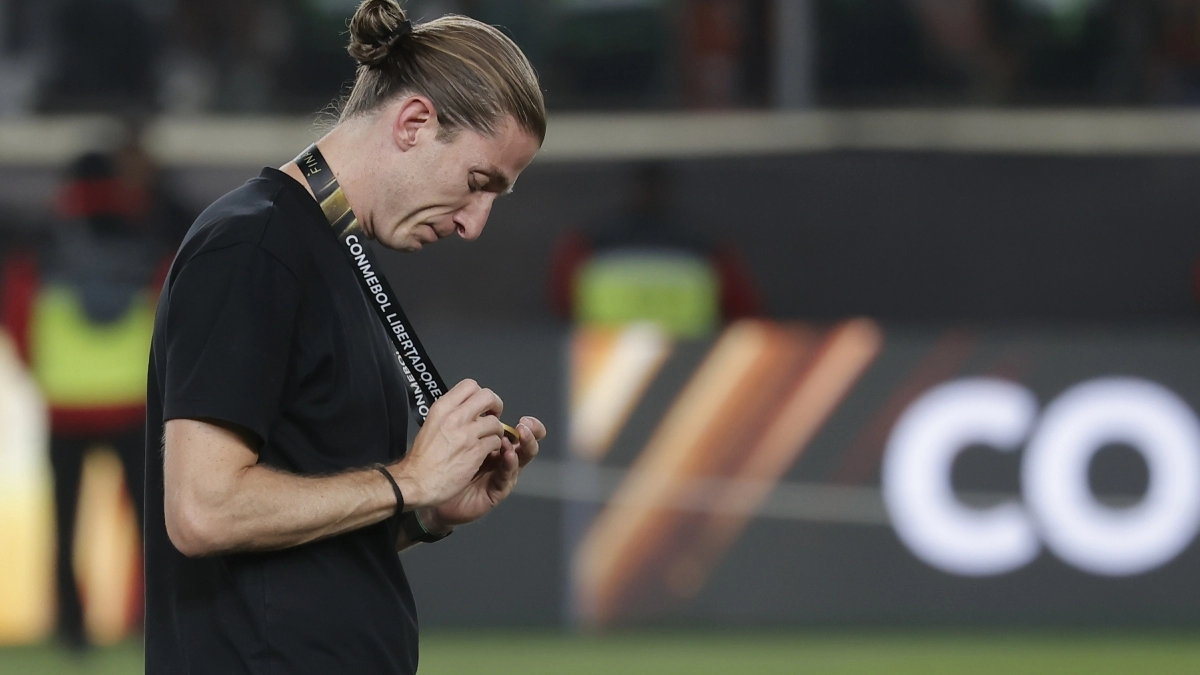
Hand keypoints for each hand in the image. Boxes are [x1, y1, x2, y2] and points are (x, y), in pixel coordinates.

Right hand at [389, 379, 505, 508]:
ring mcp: (466, 434)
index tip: (481, 405)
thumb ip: (448, 415)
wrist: (415, 482)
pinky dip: (495, 447)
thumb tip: (464, 410)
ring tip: (490, 439)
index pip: (469, 385)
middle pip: (487, 396)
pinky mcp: (475, 452)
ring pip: (495, 422)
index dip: (480, 394)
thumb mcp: (430, 425)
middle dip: (495, 405)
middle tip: (493, 416)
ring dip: (496, 431)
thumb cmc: (421, 459)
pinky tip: (487, 452)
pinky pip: (496, 441)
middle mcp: (454, 417)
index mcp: (441, 408)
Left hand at [427, 415, 545, 528]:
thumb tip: (477, 401)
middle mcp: (502, 456)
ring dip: (525, 444)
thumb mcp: (455, 436)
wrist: (430, 492)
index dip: (527, 423)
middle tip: (525, 424)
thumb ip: (470, 421)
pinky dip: (509, 463)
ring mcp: (501, 472)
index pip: (518, 429)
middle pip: (527, 442)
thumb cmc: (442, 466)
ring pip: (523, 457)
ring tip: (521, 434)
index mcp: (495, 442)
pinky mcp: (496, 489)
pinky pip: (507, 475)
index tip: (524, 417)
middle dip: (531, 431)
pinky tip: (508, 454)